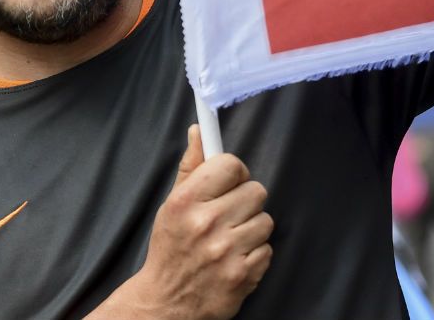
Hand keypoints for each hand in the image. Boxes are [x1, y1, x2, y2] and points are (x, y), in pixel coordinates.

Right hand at [98, 125, 272, 319]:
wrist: (166, 303)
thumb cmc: (172, 248)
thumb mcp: (172, 204)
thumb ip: (191, 167)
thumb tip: (200, 130)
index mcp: (185, 202)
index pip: (231, 164)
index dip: (234, 173)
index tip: (228, 183)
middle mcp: (206, 224)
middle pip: (256, 191)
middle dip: (245, 202)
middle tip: (228, 215)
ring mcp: (225, 252)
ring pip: (266, 220)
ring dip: (252, 229)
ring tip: (230, 240)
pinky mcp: (242, 275)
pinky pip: (267, 249)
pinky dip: (255, 254)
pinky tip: (234, 259)